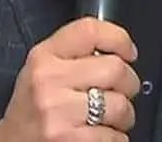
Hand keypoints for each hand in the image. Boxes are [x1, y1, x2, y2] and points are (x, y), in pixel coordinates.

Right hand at [0, 17, 141, 141]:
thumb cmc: (32, 107)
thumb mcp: (42, 69)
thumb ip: (74, 55)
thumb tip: (118, 51)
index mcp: (44, 56)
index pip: (90, 30)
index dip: (119, 38)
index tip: (128, 52)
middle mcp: (49, 80)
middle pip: (115, 68)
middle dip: (128, 83)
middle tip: (121, 92)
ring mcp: (59, 112)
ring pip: (121, 105)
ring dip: (124, 115)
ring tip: (110, 118)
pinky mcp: (70, 140)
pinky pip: (115, 136)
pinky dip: (115, 137)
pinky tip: (99, 135)